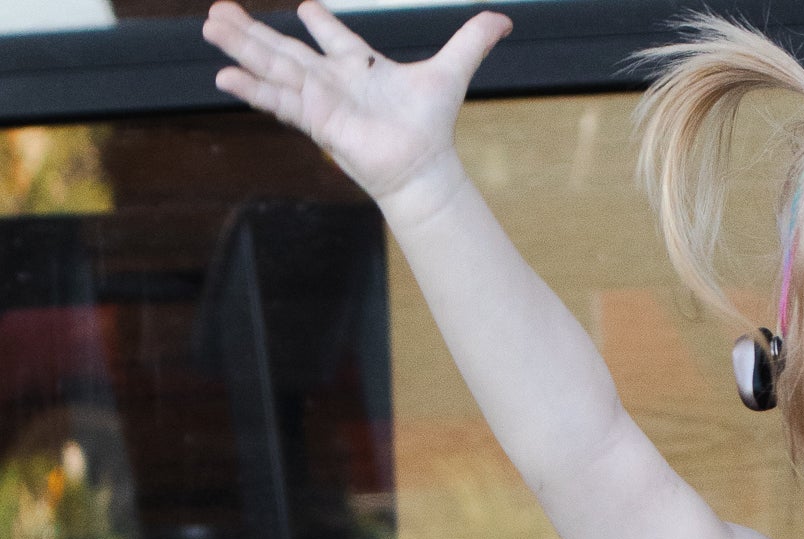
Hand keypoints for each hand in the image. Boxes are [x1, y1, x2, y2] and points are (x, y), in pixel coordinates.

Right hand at [202, 0, 510, 218]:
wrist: (423, 168)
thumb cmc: (432, 127)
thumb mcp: (451, 72)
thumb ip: (472, 41)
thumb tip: (504, 20)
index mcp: (360, 66)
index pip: (334, 39)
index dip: (321, 23)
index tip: (305, 8)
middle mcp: (334, 82)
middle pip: (286, 49)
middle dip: (253, 30)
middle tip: (219, 9)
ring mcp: (319, 99)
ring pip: (273, 67)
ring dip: (241, 47)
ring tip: (209, 27)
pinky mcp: (314, 118)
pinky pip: (277, 100)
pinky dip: (252, 89)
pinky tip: (225, 79)